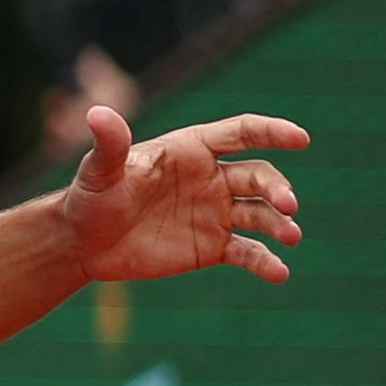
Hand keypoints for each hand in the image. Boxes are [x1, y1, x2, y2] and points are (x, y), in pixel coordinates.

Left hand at [61, 106, 308, 283]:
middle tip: (288, 206)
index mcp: (190, 150)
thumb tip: (97, 112)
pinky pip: (248, 252)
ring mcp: (215, 213)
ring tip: (290, 237)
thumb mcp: (98, 172)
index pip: (240, 133)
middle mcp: (211, 178)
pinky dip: (265, 262)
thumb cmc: (91, 198)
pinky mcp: (212, 247)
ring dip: (280, 224)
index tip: (300, 138)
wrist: (85, 244)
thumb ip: (109, 145)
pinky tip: (278, 273)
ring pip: (260, 214)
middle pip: (258, 176)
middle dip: (277, 188)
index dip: (271, 132)